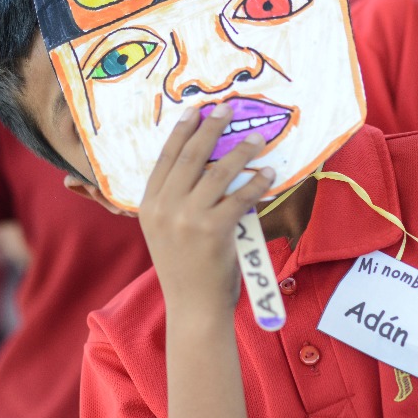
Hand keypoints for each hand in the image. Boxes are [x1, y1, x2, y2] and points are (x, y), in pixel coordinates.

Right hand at [139, 104, 275, 315]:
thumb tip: (205, 165)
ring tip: (256, 137)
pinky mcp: (213, 231)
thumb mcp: (165, 231)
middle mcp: (164, 208)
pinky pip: (240, 197)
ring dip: (240, 151)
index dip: (182, 131)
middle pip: (190, 157)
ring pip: (218, 172)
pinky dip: (256, 182)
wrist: (193, 308)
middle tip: (226, 109)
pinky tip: (268, 173)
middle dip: (210, 129)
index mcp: (149, 206)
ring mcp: (188, 219)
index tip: (195, 111)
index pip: (165, 158)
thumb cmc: (185, 269)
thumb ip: (175, 201)